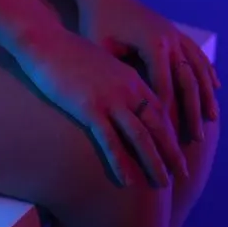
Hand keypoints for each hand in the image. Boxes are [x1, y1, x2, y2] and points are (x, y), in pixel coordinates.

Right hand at [14, 26, 187, 187]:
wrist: (45, 41)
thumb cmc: (69, 53)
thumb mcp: (101, 64)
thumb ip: (116, 81)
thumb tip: (122, 99)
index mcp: (131, 78)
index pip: (161, 109)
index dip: (172, 132)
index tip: (178, 151)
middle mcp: (127, 88)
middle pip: (158, 125)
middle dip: (172, 152)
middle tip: (182, 174)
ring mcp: (109, 98)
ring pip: (140, 136)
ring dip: (154, 162)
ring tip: (163, 185)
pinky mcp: (89, 107)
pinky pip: (110, 140)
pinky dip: (121, 162)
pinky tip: (127, 181)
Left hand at [77, 0, 220, 143]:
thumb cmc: (96, 22)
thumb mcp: (101, 50)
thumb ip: (117, 76)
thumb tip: (127, 109)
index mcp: (153, 43)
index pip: (165, 88)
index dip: (169, 116)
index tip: (168, 140)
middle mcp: (170, 38)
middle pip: (188, 81)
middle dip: (193, 112)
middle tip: (197, 140)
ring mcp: (175, 33)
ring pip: (198, 68)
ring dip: (206, 95)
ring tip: (212, 120)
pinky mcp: (174, 30)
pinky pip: (196, 53)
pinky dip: (207, 71)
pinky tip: (215, 87)